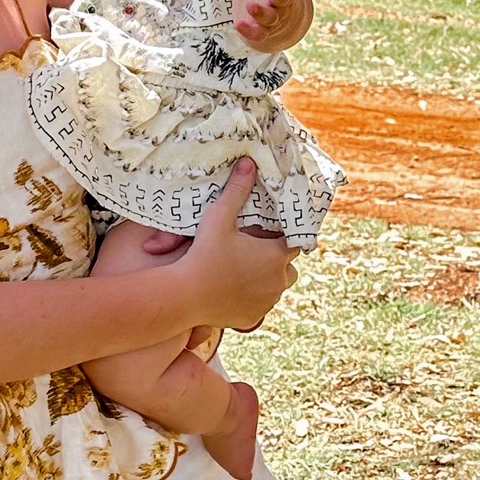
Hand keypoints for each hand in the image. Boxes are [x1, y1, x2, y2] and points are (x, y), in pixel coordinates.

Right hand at [178, 159, 298, 331]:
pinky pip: (261, 303)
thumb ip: (236, 190)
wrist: (184, 295)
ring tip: (245, 268)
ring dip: (267, 278)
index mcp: (276, 255)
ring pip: (277, 286)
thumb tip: (248, 162)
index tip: (273, 231)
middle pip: (289, 265)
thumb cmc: (202, 253)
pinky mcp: (253, 317)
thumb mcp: (219, 217)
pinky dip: (254, 296)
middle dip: (278, 258)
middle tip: (256, 250)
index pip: (295, 241)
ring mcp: (267, 301)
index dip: (285, 234)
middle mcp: (279, 280)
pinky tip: (236, 287)